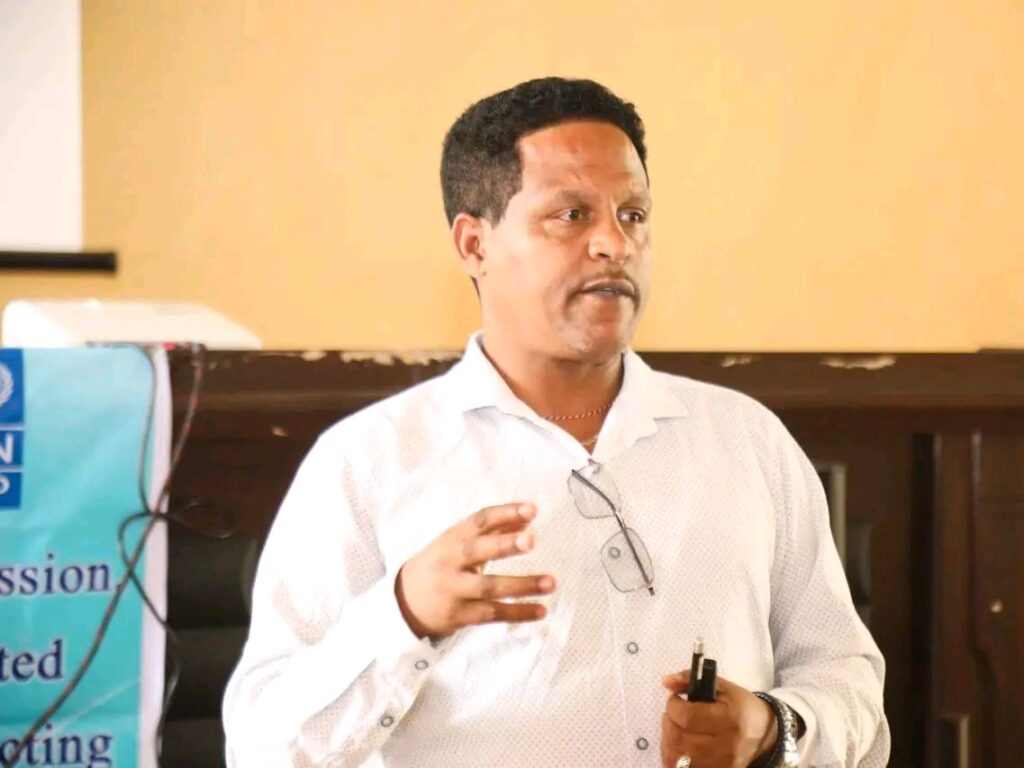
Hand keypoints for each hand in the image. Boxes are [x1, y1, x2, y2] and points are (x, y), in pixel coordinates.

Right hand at [394, 502, 555, 638]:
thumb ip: (492, 531)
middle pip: (477, 551)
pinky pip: (492, 614)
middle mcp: (451, 562)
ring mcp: (454, 590)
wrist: (404, 601)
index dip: (505, 514)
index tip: (531, 509)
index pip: (479, 521)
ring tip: (551, 582)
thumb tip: (527, 520)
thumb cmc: (440, 565)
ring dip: (521, 585)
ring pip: (489, 588)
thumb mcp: (458, 543)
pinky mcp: (460, 615)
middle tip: (531, 540)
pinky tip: (541, 610)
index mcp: (452, 538)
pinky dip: (518, 613)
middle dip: (504, 545)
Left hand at [660, 670, 776, 767]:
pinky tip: (679, 748)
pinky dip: (675, 760)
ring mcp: (722, 765)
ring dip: (668, 743)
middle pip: (679, 739)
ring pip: (678, 760)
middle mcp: (725, 746)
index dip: (673, 706)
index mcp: (727, 719)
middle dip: (668, 723)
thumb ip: (690, 680)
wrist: (765, 735)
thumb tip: (666, 681)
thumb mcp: (721, 687)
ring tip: (675, 731)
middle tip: (672, 715)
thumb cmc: (741, 708)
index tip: (675, 699)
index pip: (687, 717)